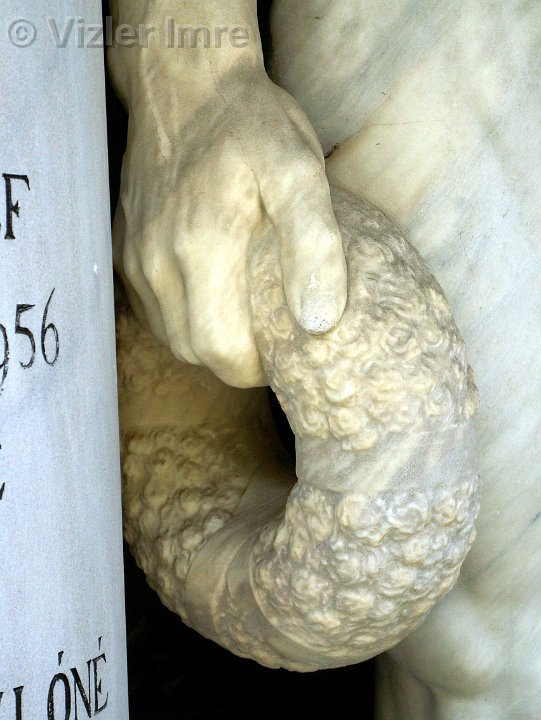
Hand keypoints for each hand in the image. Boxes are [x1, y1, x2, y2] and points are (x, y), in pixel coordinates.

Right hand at [113, 65, 346, 387]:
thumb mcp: (301, 172)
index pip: (220, 351)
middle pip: (194, 351)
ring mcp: (134, 256)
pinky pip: (153, 309)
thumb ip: (313, 246)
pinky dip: (183, 315)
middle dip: (234, 357)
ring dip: (208, 337)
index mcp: (202, 248)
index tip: (283, 351)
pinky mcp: (124, 249)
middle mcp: (157, 260)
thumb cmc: (251, 126)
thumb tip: (318, 321)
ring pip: (171, 334)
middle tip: (269, 336)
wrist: (186, 84)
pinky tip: (211, 293)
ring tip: (244, 314)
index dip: (254, 367)